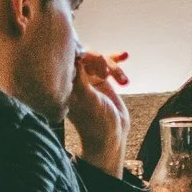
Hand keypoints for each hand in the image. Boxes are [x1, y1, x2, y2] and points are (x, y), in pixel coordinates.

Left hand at [66, 46, 131, 172]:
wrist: (112, 136)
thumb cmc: (96, 121)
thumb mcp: (88, 100)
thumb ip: (81, 79)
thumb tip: (75, 57)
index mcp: (66, 85)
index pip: (71, 60)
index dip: (84, 56)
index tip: (96, 62)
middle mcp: (76, 80)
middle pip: (86, 57)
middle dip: (99, 61)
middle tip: (107, 72)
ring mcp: (89, 80)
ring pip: (100, 60)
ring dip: (113, 67)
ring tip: (122, 82)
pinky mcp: (102, 81)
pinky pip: (108, 65)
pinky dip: (117, 62)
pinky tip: (125, 55)